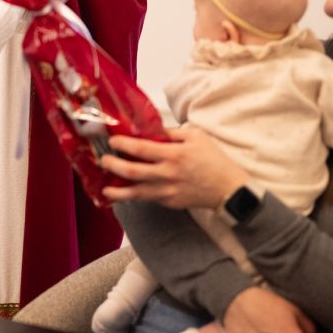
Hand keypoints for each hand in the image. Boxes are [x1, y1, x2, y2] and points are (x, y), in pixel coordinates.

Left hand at [99, 124, 249, 210]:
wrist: (228, 189)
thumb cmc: (214, 159)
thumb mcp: (197, 137)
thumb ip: (172, 133)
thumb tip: (151, 129)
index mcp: (175, 154)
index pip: (142, 148)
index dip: (124, 145)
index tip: (113, 142)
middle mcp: (168, 174)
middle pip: (133, 171)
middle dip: (114, 166)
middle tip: (104, 161)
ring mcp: (168, 191)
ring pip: (137, 193)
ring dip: (118, 191)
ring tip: (106, 188)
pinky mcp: (170, 203)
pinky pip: (148, 198)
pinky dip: (135, 196)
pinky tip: (126, 193)